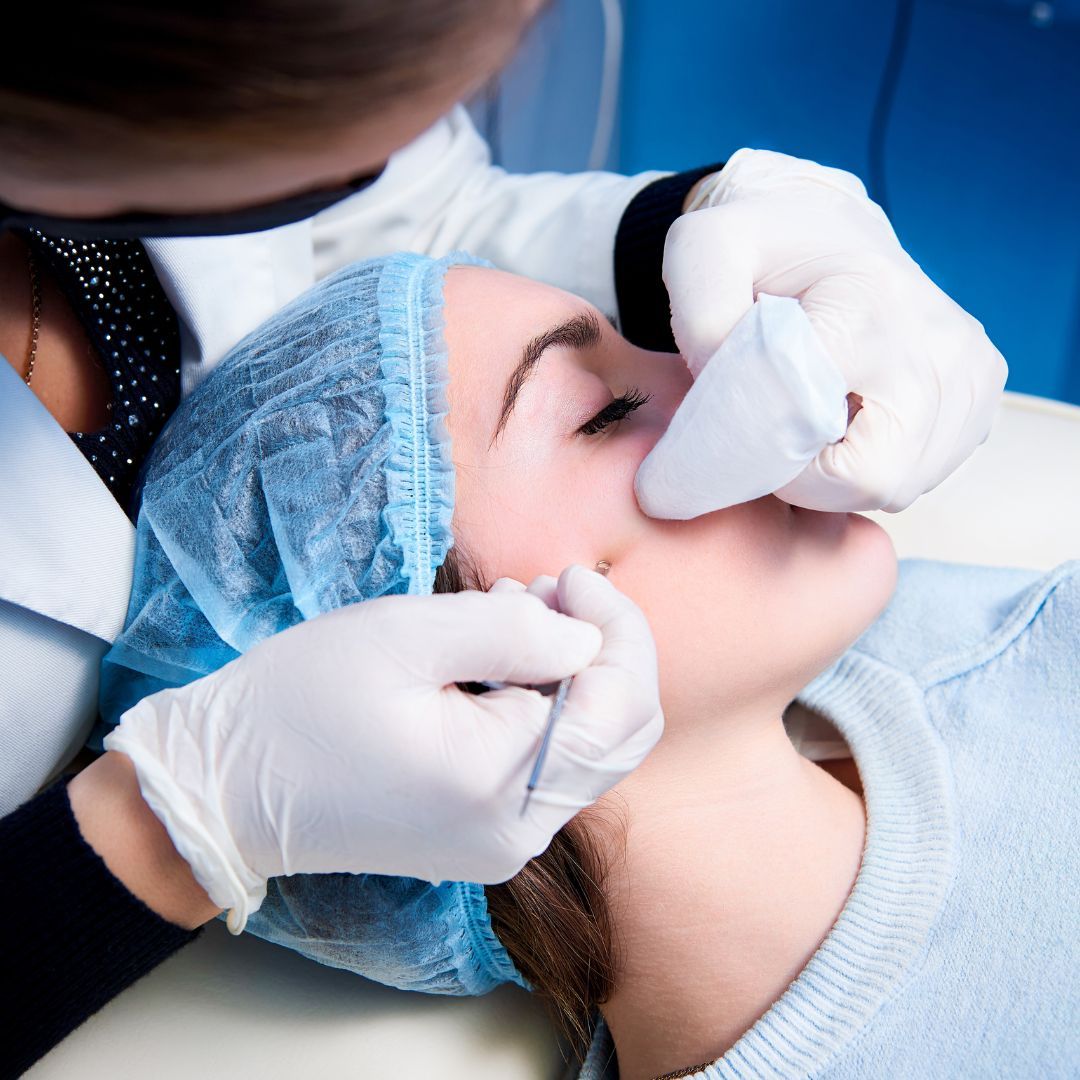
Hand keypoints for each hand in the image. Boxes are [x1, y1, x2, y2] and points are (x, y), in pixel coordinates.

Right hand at [104, 566, 661, 930]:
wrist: (226, 787)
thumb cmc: (299, 701)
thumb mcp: (405, 636)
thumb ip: (514, 631)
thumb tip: (588, 639)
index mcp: (500, 786)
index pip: (618, 704)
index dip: (616, 629)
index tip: (570, 577)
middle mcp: (517, 832)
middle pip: (619, 733)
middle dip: (602, 649)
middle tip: (549, 592)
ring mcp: (502, 843)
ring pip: (590, 749)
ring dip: (572, 675)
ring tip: (516, 616)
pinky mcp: (483, 837)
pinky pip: (548, 767)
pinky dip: (544, 707)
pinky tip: (500, 664)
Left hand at [661, 149, 1007, 512]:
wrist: (823, 227)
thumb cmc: (757, 246)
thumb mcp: (702, 253)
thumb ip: (703, 320)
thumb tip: (730, 394)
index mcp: (866, 303)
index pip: (811, 426)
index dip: (758, 451)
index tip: (727, 431)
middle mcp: (934, 339)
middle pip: (873, 478)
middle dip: (805, 478)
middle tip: (768, 437)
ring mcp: (969, 369)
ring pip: (899, 487)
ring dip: (838, 476)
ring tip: (804, 421)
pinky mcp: (979, 394)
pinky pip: (921, 476)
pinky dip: (874, 468)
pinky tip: (846, 423)